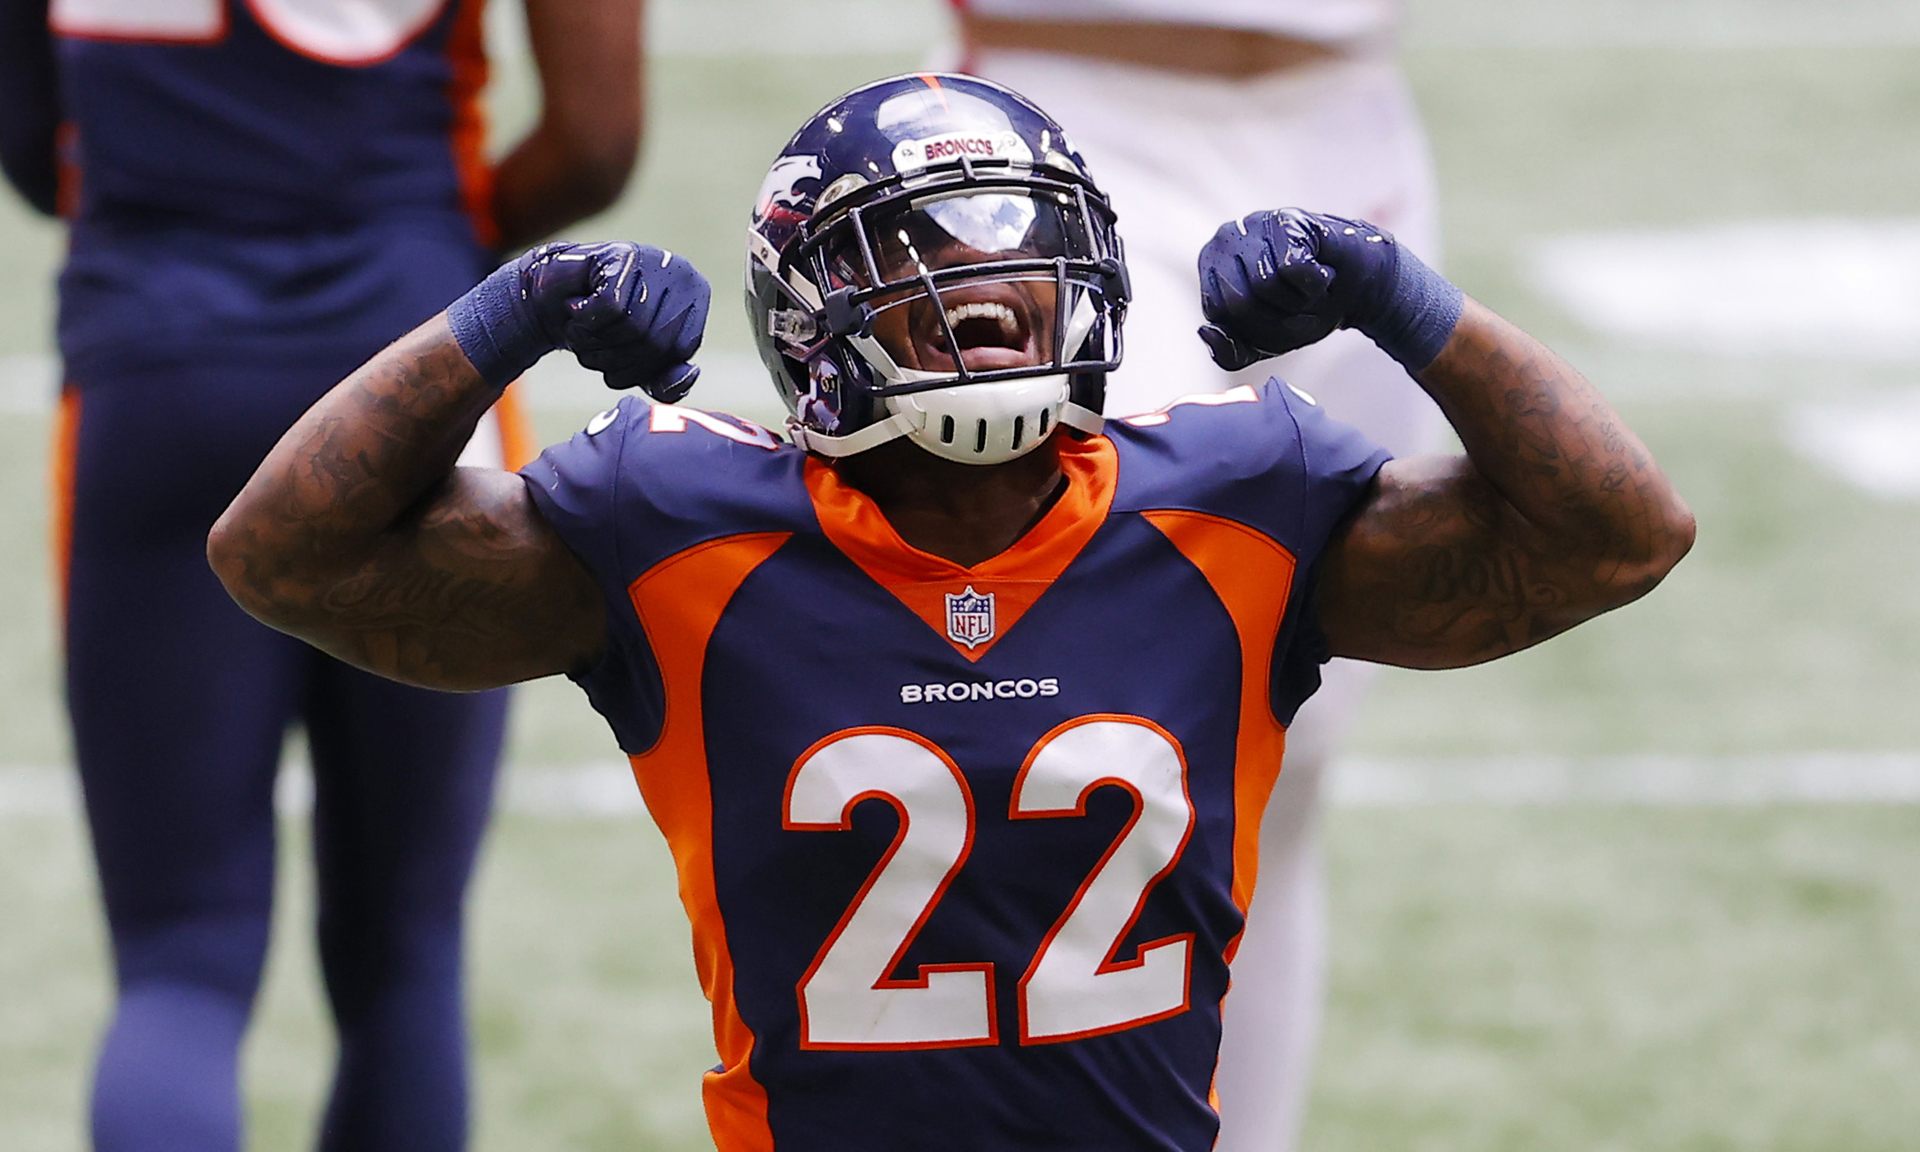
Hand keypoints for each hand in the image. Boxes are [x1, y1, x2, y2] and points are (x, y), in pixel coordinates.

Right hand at [519, 242, 707, 400]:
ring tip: (584, 326)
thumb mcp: (638, 367)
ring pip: (632, 325)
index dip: (641, 368)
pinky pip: (610, 308)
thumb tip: (690, 375)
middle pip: (655, 342)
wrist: (547, 300)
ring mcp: (652, 260)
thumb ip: (667, 383)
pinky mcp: (621, 256)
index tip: (617, 355)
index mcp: (696, 298)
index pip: (680, 351)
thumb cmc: (599, 331)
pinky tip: (576, 306)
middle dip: (615, 357)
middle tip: (593, 342)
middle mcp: (682, 273)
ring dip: (595, 340)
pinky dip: (583, 319)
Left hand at [1195, 209, 1400, 370]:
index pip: (1219, 316)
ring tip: (1311, 288)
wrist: (1361, 287)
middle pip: (1240, 303)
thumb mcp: (1265, 343)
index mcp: (1211, 270)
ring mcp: (1254, 224)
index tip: (1281, 318)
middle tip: (1302, 306)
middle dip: (1279, 320)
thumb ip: (1229, 352)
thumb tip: (1205, 332)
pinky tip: (1323, 271)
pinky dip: (1315, 283)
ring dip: (1300, 301)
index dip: (1256, 330)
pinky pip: (1292, 269)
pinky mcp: (1286, 219)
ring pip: (1265, 285)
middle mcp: (1225, 240)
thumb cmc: (1308, 310)